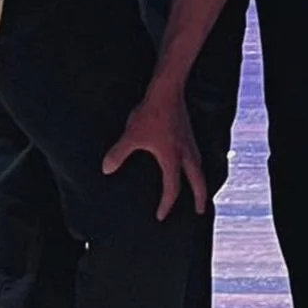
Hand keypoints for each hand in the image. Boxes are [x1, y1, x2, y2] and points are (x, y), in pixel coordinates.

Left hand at [102, 82, 205, 219]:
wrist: (167, 91)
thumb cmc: (151, 114)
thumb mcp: (131, 136)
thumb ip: (118, 154)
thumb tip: (106, 170)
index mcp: (172, 158)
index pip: (172, 188)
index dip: (166, 204)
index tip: (160, 216)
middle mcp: (186, 153)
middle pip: (198, 181)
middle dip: (200, 198)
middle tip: (201, 211)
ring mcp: (190, 142)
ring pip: (200, 167)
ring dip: (200, 181)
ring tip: (199, 188)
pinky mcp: (189, 132)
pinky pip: (197, 155)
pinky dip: (197, 166)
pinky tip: (190, 162)